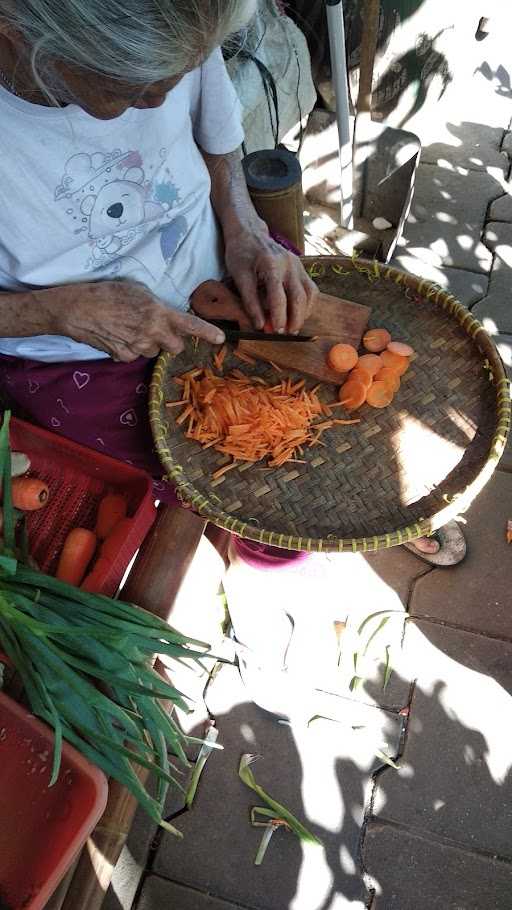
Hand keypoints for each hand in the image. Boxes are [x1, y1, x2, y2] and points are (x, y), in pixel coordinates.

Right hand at [47, 280, 224, 362]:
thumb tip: (165, 317)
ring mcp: (138, 348)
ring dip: (148, 343)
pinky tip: (117, 336)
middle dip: (171, 341)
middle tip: (157, 329)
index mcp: (158, 313)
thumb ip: (156, 307)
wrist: (78, 309)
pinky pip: (134, 355)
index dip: (207, 333)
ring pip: (153, 351)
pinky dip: (129, 348)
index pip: (189, 325)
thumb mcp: (138, 291)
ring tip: (129, 328)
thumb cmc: (107, 293)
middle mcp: (152, 333)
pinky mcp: (124, 357)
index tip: (221, 339)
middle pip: (176, 347)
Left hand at [224, 228, 317, 332]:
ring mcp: (298, 265)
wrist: (249, 232)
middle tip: (287, 334)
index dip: (278, 317)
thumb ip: (250, 302)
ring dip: (304, 313)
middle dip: (295, 319)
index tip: (274, 331)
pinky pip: (311, 289)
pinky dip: (307, 304)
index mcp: (272, 265)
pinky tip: (298, 313)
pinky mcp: (301, 268)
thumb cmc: (241, 254)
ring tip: (293, 327)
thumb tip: (261, 325)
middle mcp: (289, 264)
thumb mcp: (239, 277)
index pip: (279, 297)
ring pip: (310, 294)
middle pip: (300, 297)